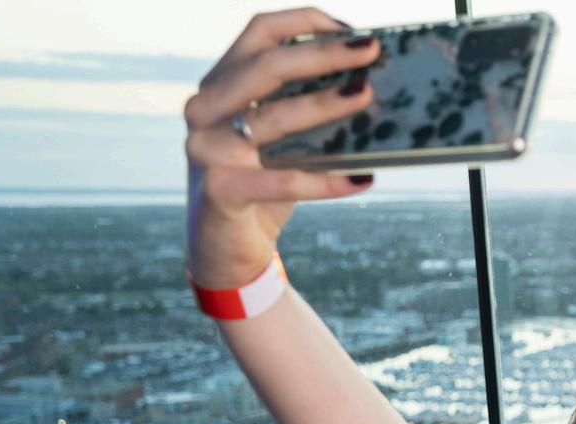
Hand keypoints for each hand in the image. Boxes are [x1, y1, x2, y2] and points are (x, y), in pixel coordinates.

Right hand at [184, 7, 379, 286]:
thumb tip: (365, 88)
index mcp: (219, 86)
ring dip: (325, 105)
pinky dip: (326, 181)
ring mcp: (206, 149)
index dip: (304, 21)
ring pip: (272, 118)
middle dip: (323, 54)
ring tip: (367, 96)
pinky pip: (282, 180)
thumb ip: (302, 111)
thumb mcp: (279, 141)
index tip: (350, 29)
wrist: (224, 249)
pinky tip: (363, 179)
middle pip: (267, 65)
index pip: (258, 33)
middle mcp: (204, 109)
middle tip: (370, 51)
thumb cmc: (261, 187)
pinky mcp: (219, 190)